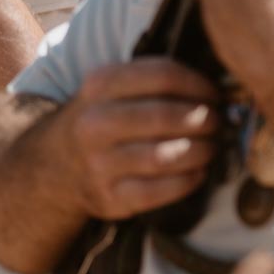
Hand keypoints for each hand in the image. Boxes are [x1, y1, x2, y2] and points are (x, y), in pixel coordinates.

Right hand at [60, 57, 222, 219]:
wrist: (56, 166)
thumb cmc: (101, 120)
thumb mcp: (110, 88)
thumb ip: (151, 81)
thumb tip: (213, 89)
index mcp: (100, 85)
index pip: (162, 75)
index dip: (198, 84)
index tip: (214, 93)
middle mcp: (95, 123)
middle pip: (165, 116)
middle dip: (203, 119)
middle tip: (217, 123)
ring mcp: (99, 163)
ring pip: (165, 156)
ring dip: (201, 151)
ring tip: (212, 147)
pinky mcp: (110, 198)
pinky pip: (161, 191)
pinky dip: (189, 180)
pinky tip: (199, 172)